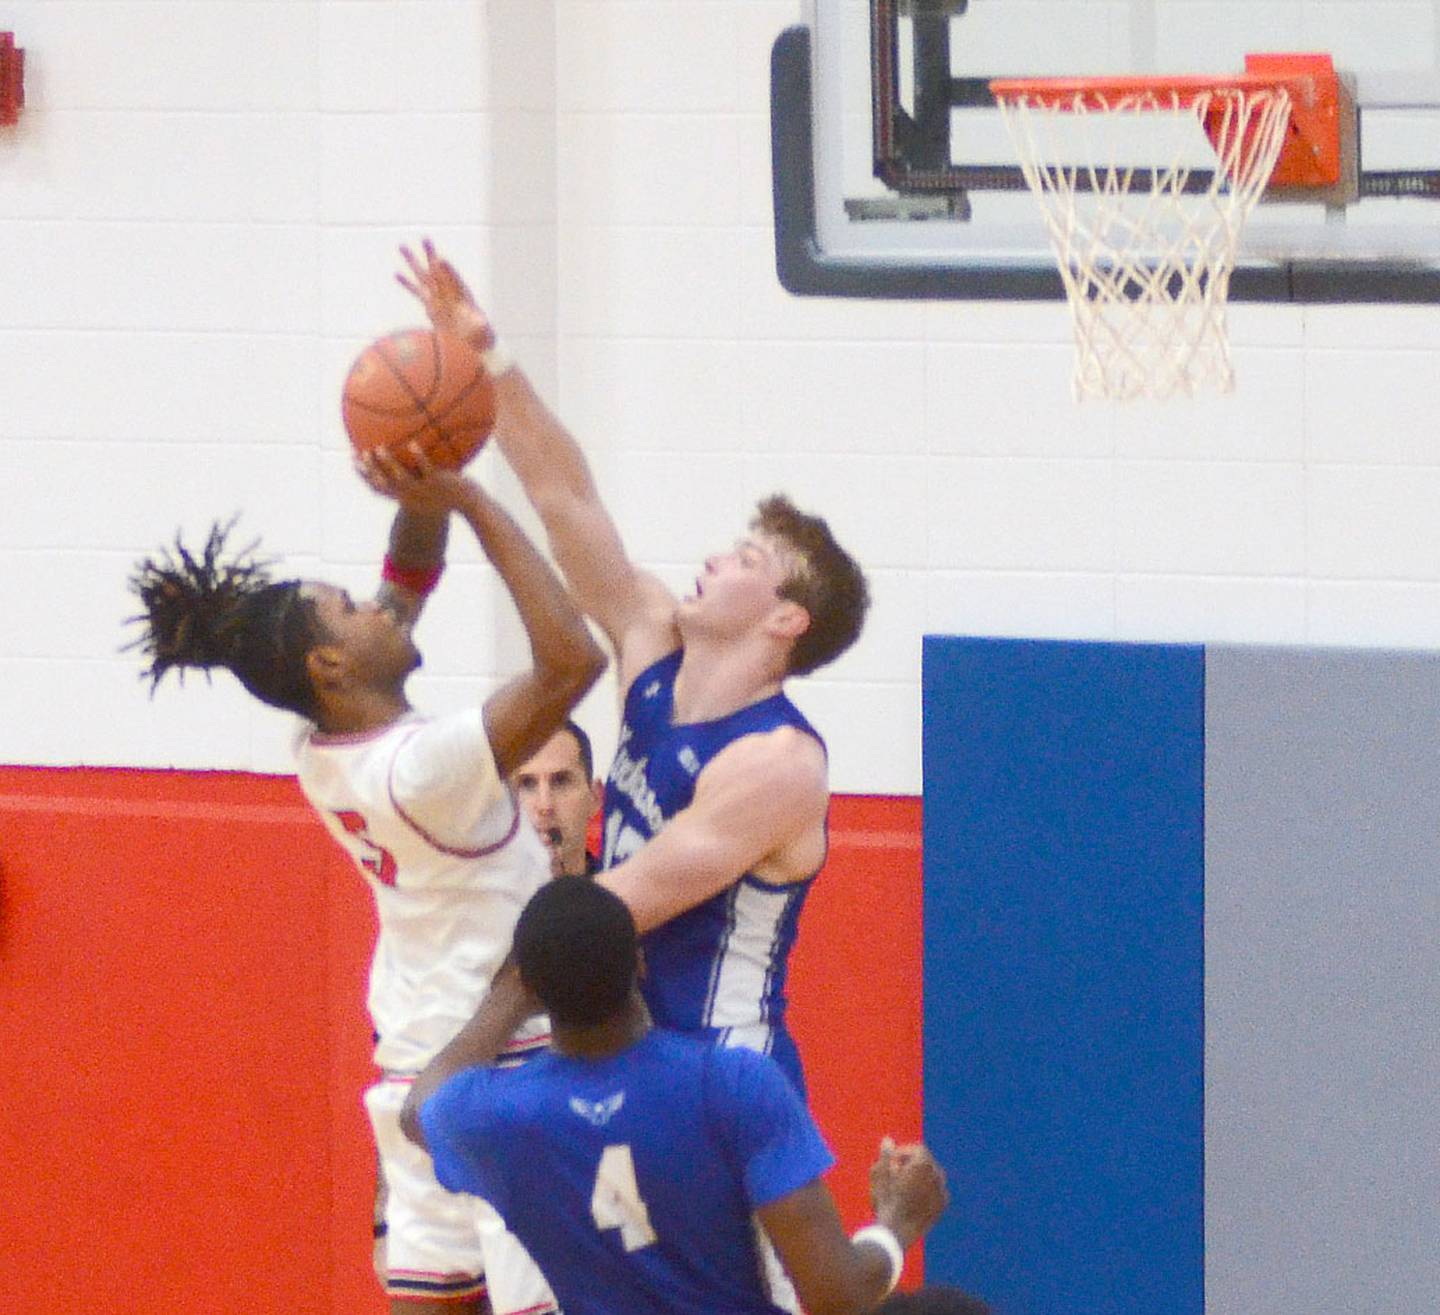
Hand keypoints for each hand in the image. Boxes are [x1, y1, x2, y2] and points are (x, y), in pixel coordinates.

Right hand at [356, 445, 475, 516]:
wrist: (471, 505)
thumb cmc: (452, 494)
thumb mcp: (433, 485)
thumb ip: (420, 471)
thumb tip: (411, 447)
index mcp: (407, 497)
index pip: (380, 488)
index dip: (364, 476)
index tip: (353, 461)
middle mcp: (412, 496)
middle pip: (384, 484)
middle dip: (369, 470)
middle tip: (359, 455)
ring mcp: (425, 490)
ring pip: (401, 478)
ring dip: (388, 464)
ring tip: (379, 448)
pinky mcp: (439, 483)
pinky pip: (426, 469)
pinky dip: (419, 458)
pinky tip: (413, 444)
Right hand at [397, 238, 495, 350]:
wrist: (473, 339)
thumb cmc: (480, 335)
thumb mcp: (481, 331)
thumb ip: (481, 326)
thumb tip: (482, 323)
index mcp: (463, 296)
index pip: (454, 281)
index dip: (448, 271)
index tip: (441, 259)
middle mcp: (449, 292)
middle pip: (438, 271)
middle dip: (431, 256)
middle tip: (425, 238)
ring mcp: (438, 297)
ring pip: (423, 276)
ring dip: (413, 262)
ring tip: (402, 246)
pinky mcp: (430, 305)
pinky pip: (416, 292)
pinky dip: (407, 283)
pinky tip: (396, 273)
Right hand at [870, 1138, 948, 1249]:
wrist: (895, 1235)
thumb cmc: (884, 1201)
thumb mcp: (879, 1175)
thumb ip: (886, 1155)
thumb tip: (888, 1140)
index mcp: (923, 1164)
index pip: (916, 1149)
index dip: (902, 1153)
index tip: (891, 1163)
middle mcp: (937, 1175)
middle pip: (925, 1161)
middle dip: (911, 1164)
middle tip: (895, 1174)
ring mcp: (941, 1191)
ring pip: (931, 1175)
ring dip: (919, 1176)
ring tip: (902, 1186)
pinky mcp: (942, 1206)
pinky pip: (936, 1189)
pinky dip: (926, 1189)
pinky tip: (912, 1198)